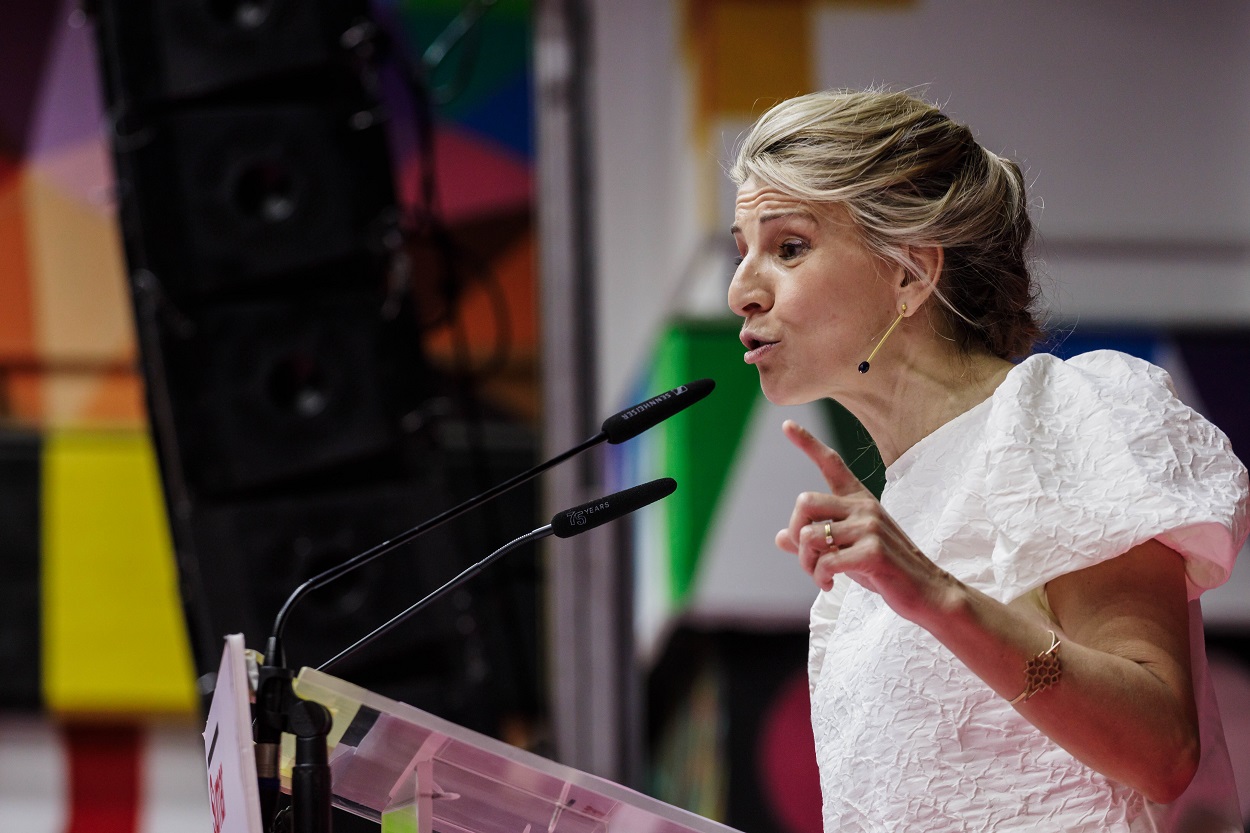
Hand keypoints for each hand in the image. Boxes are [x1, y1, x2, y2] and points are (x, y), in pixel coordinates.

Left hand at [776, 420, 955, 622]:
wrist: (926, 591)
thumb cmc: (885, 570)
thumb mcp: (848, 550)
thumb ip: (817, 542)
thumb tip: (779, 537)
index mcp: (859, 500)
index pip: (831, 463)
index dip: (807, 443)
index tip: (786, 424)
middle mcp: (864, 506)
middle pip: (805, 501)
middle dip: (796, 533)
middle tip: (809, 559)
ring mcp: (870, 527)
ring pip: (809, 535)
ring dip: (806, 563)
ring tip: (821, 577)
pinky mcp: (872, 551)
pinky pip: (825, 561)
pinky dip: (820, 577)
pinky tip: (830, 584)